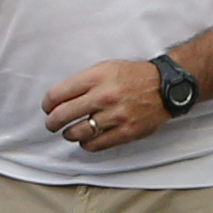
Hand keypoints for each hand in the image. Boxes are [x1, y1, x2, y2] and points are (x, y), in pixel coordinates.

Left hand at [43, 58, 168, 150]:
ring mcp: (116, 115)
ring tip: (69, 132)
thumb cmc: (132, 76)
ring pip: (78, 132)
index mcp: (96, 77)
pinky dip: (86, 144)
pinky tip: (86, 140)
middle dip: (52, 122)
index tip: (47, 108)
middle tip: (51, 124)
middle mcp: (104, 96)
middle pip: (63, 114)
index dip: (47, 104)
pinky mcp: (127, 131)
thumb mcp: (104, 68)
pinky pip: (97, 144)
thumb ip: (81, 82)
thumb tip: (58, 98)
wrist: (165, 87)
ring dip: (68, 134)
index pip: (58, 94)